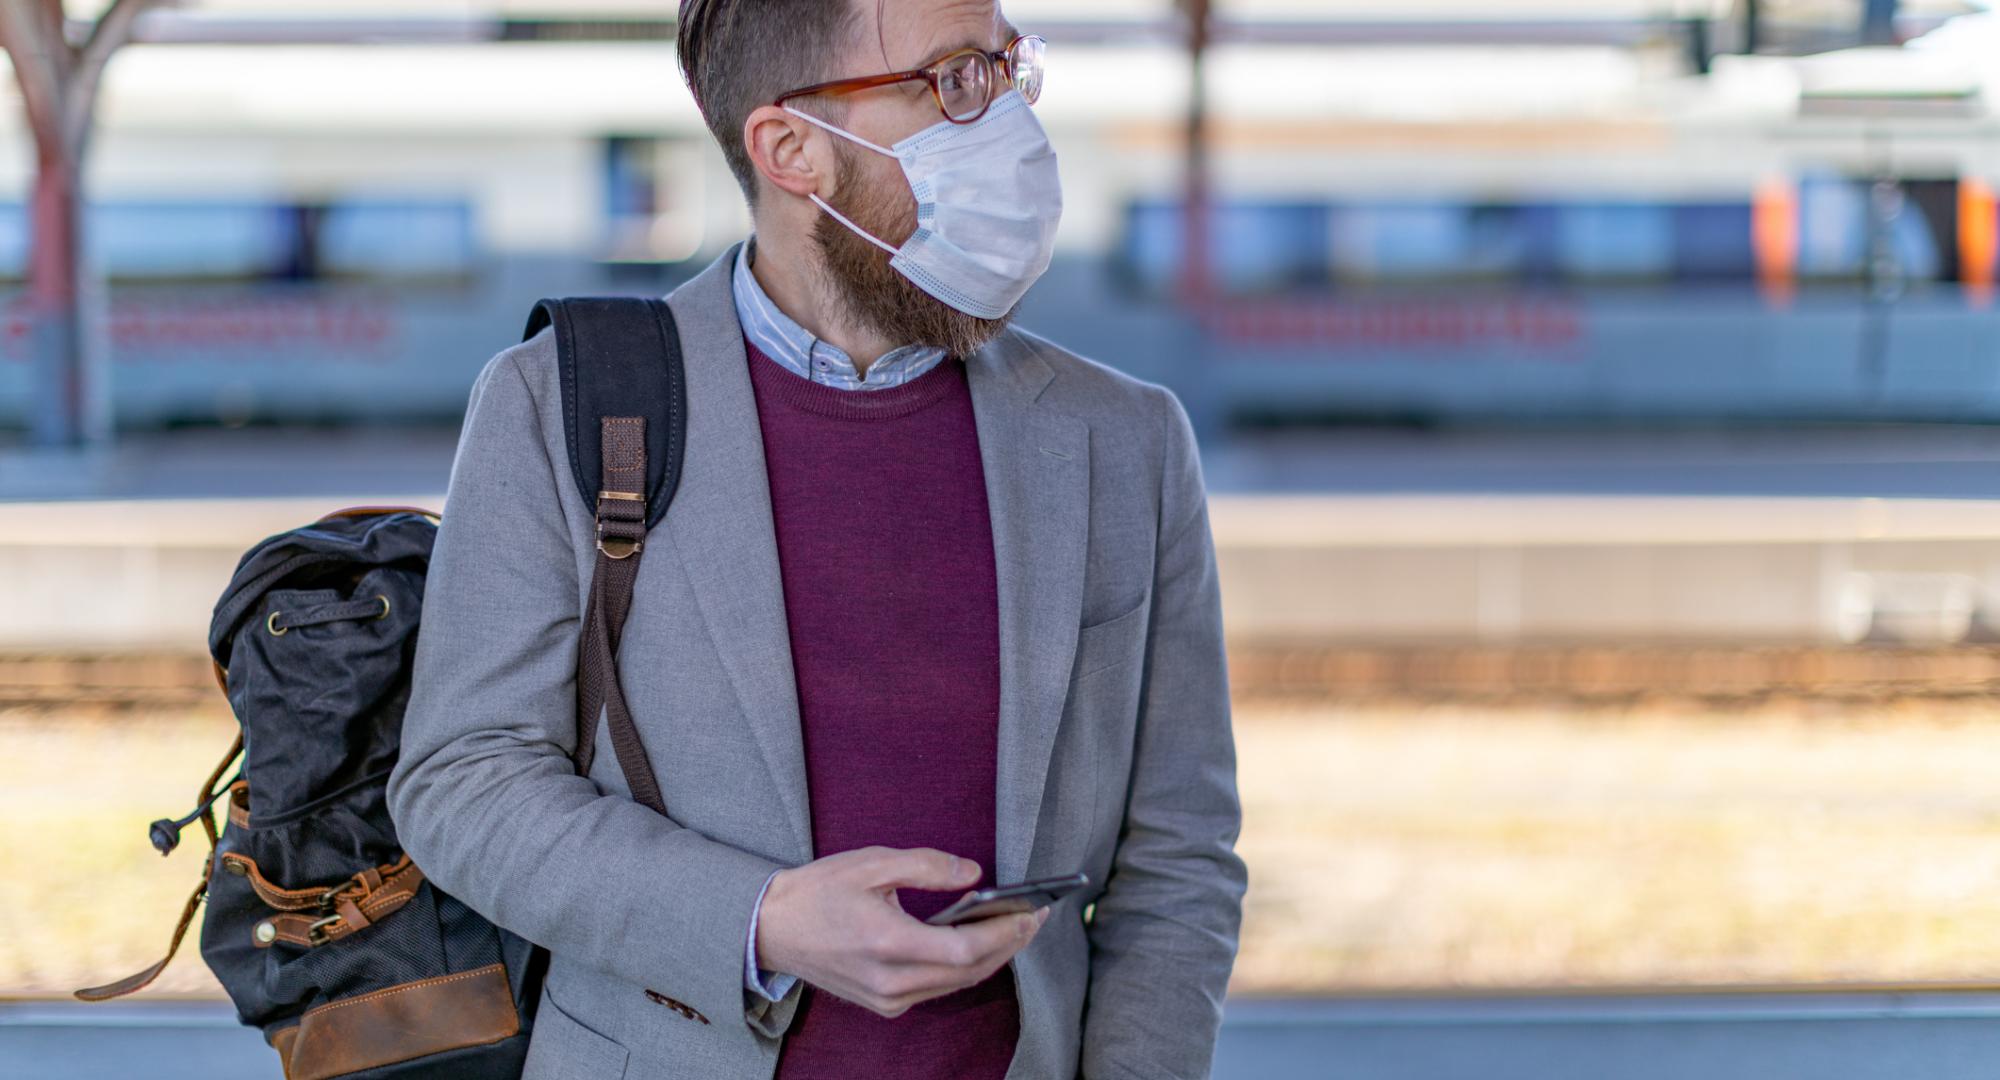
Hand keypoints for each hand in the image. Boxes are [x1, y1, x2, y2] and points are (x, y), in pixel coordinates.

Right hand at [754, 845, 1047, 1017]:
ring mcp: (888, 999)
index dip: (1006, 932)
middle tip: (1037, 916)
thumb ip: (928, 866)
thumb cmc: (819, 891)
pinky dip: (964, 967)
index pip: (965, 949)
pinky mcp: (885, 1005)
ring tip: (1016, 926)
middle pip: (970, 971)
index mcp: (887, 943)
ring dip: (991, 957)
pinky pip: (938, 988)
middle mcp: (891, 981)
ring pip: (957, 983)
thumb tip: (974, 874)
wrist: (772, 930)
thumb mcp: (872, 863)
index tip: (1033, 911)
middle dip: (1009, 944)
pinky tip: (976, 941)